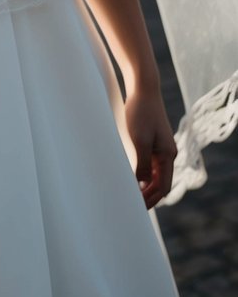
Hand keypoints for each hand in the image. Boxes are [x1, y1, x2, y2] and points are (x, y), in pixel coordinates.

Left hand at [124, 87, 176, 208]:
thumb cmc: (140, 112)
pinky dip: (142, 173)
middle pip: (160, 183)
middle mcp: (167, 153)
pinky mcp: (152, 139)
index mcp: (168, 155)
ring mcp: (160, 146)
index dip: (151, 200)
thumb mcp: (140, 140)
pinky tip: (130, 175)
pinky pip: (149, 163)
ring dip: (144, 186)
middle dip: (148, 196)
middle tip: (132, 206)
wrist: (142, 88)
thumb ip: (142, 164)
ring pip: (154, 174)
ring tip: (129, 194)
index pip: (163, 187)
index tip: (137, 208)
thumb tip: (142, 185)